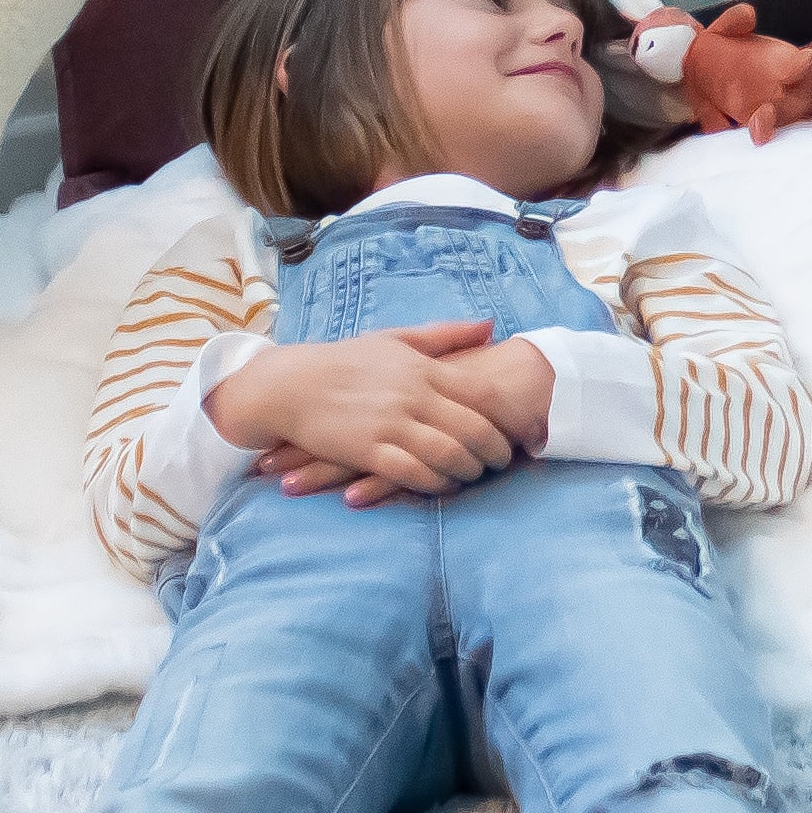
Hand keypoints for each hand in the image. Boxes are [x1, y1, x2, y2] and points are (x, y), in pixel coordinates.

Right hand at [245, 339, 557, 510]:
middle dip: (495, 450)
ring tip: (477, 476)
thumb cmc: (345, 360)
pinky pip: (412, 473)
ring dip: (468, 470)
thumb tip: (490, 327)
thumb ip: (445, 335)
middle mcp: (412, 396)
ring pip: (447, 454)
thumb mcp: (396, 339)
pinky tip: (443, 486)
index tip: (521, 428)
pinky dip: (434, 482)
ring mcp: (390, 424)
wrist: (290, 384)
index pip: (481, 394)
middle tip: (505, 461)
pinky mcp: (367, 451)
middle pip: (472, 429)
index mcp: (422, 368)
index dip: (508, 415)